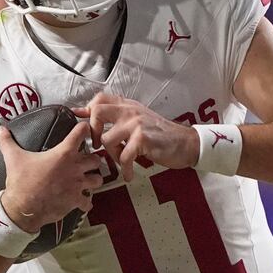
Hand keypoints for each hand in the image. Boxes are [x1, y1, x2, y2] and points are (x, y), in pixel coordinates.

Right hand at [0, 117, 104, 230]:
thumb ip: (7, 141)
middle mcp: (74, 168)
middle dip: (92, 159)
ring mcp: (77, 186)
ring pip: (97, 179)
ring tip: (87, 179)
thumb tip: (0, 129)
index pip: (81, 133)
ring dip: (93, 178)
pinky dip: (86, 201)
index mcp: (63, 154)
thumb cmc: (21, 181)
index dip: (83, 129)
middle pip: (96, 159)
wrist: (22, 208)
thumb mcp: (13, 158)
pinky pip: (88, 201)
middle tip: (85, 161)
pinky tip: (81, 200)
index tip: (83, 129)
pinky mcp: (76, 201)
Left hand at [78, 92, 196, 181]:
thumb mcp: (139, 119)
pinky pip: (123, 157)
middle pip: (97, 113)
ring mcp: (136, 124)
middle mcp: (130, 111)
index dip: (88, 111)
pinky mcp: (142, 139)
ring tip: (124, 161)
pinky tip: (130, 173)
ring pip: (107, 139)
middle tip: (98, 145)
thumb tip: (89, 114)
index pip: (100, 99)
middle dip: (93, 132)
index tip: (85, 125)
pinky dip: (126, 169)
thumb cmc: (162, 135)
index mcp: (128, 106)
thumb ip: (118, 117)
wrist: (186, 143)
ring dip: (112, 155)